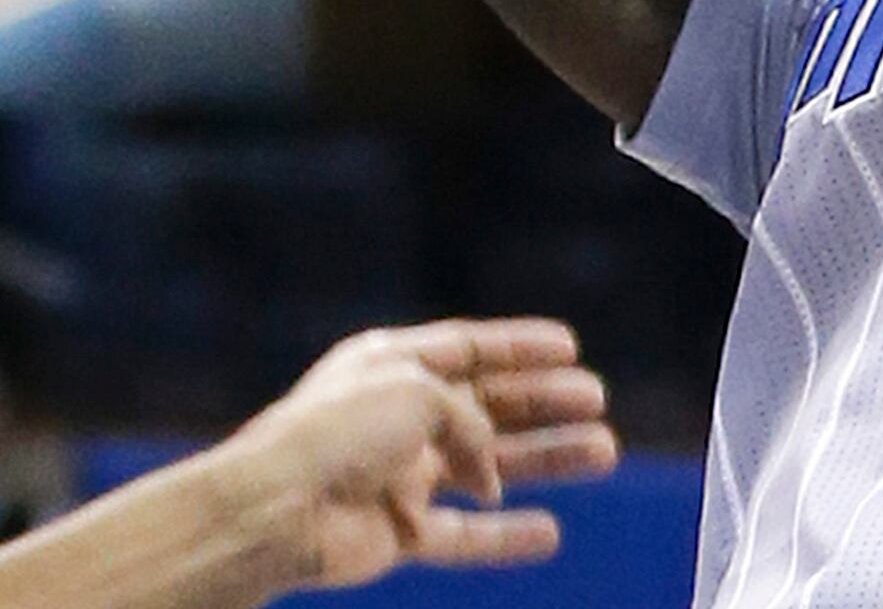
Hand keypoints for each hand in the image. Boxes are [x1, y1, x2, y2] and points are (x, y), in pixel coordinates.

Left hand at [212, 319, 619, 593]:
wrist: (279, 508)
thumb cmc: (338, 433)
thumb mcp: (418, 393)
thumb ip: (472, 423)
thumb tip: (491, 476)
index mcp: (391, 364)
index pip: (467, 348)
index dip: (519, 347)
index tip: (570, 347)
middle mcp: (397, 416)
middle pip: (485, 405)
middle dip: (542, 403)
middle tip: (598, 401)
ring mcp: (399, 474)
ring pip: (486, 467)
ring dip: (543, 460)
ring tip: (603, 452)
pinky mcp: (398, 531)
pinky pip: (464, 535)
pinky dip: (505, 536)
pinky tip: (550, 533)